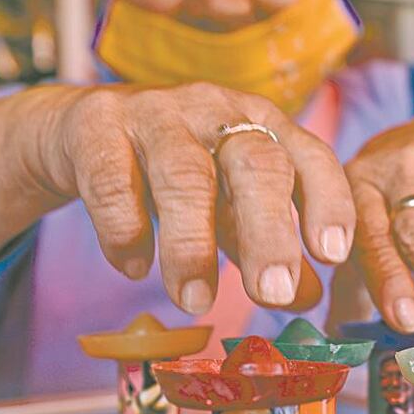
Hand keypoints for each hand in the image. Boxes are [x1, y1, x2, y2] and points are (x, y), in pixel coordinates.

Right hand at [34, 82, 353, 313]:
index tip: (333, 255)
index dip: (328, 202)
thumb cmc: (176, 169)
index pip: (311, 157)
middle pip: (256, 164)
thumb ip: (268, 244)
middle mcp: (218, 112)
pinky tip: (133, 268)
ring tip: (195, 301)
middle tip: (274, 293)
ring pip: (184, 173)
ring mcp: (157, 114)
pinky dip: (125, 228)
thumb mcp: (230, 204)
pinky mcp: (95, 126)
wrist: (80, 127)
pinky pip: (112, 179)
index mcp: (264, 125)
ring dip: (192, 244)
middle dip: (269, 232)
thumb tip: (307, 297)